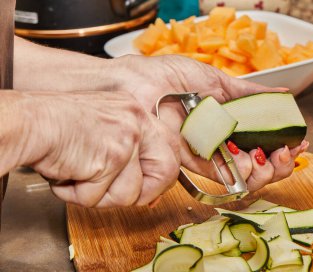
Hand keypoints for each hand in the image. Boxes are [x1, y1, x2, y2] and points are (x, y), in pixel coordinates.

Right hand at [21, 90, 180, 206]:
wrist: (30, 121)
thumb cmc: (58, 126)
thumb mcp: (104, 130)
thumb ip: (129, 154)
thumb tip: (148, 192)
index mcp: (136, 113)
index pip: (170, 148)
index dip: (162, 176)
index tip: (150, 190)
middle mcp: (137, 121)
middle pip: (168, 171)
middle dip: (144, 193)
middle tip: (116, 192)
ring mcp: (127, 138)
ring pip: (131, 193)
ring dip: (100, 194)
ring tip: (80, 175)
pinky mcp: (112, 156)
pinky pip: (101, 196)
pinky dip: (80, 194)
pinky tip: (69, 173)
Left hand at [114, 55, 307, 190]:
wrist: (134, 84)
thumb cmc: (167, 77)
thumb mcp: (213, 79)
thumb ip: (246, 93)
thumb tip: (281, 93)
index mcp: (224, 120)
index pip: (258, 139)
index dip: (279, 143)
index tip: (296, 139)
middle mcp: (216, 140)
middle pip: (255, 162)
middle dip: (278, 162)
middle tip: (288, 151)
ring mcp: (203, 153)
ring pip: (242, 175)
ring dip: (266, 171)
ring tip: (273, 156)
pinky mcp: (188, 164)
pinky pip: (220, 177)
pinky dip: (243, 174)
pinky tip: (255, 162)